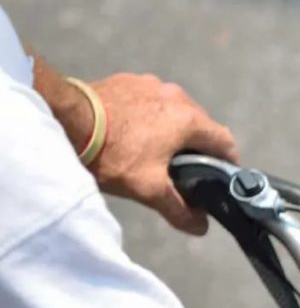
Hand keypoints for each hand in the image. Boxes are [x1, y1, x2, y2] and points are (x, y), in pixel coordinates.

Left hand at [89, 73, 239, 234]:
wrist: (65, 120)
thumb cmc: (113, 154)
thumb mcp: (150, 190)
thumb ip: (180, 210)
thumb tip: (200, 227)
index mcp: (189, 120)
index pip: (226, 142)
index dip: (227, 164)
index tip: (219, 178)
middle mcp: (176, 96)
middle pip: (201, 125)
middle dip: (198, 148)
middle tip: (185, 171)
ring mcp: (151, 84)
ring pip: (176, 111)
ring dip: (174, 130)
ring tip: (156, 152)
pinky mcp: (129, 80)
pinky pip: (151, 101)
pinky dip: (151, 117)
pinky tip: (134, 133)